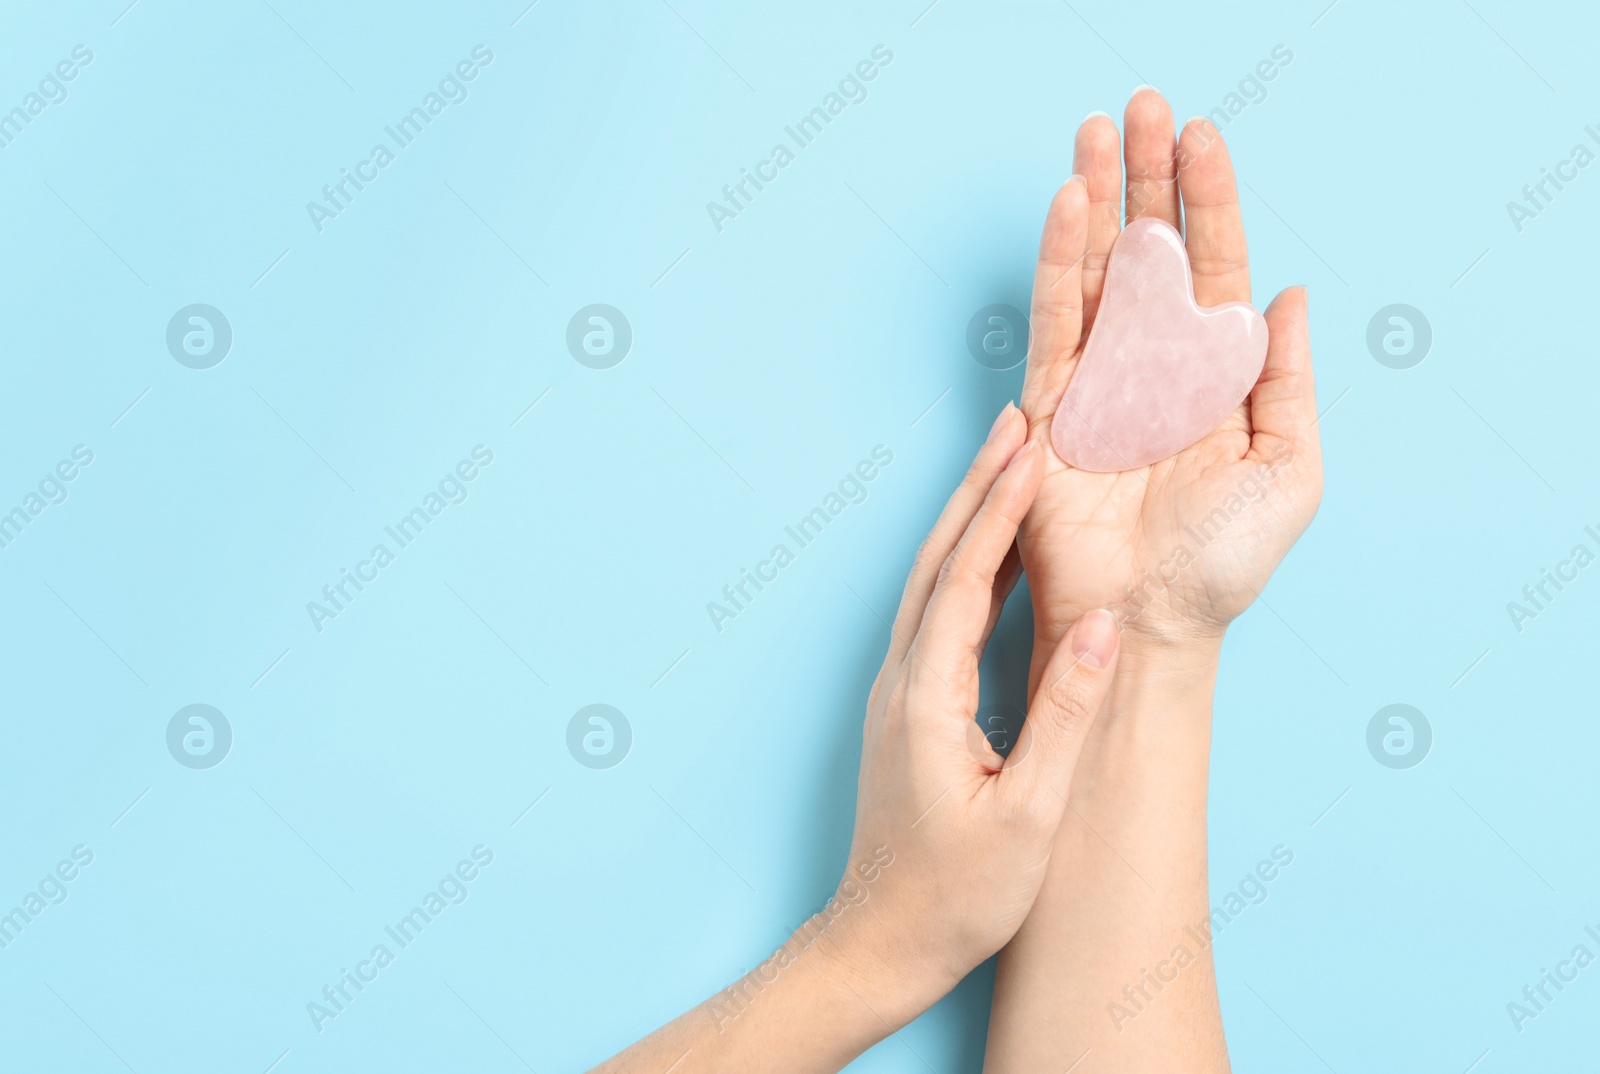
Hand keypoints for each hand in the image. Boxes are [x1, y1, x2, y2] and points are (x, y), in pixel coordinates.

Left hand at [818, 404, 1121, 1020]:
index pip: (966, 578)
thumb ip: (1065, 715)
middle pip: (938, 561)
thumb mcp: (1027, 812)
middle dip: (978, 487)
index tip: (1032, 446)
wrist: (882, 941)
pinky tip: (999, 558)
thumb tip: (1107, 628)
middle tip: (1018, 422)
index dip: (1000, 508)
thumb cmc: (957, 894)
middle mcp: (901, 679)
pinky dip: (967, 569)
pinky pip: (935, 615)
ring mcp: (897, 691)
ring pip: (930, 582)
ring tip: (1011, 465)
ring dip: (968, 520)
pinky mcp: (906, 707)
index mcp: (928, 696)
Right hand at [1016, 89, 1322, 667]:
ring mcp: (1101, 383)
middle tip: (1143, 107)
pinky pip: (1054, 322)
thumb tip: (1288, 293)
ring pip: (1097, 272)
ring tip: (1096, 133)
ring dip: (1097, 201)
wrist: (1150, 622)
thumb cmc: (1223, 563)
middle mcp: (1156, 365)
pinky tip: (1064, 208)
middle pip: (1150, 250)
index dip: (1209, 200)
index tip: (1201, 135)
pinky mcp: (1053, 409)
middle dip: (1148, 178)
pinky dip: (1057, 263)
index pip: (1213, 266)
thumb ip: (1288, 380)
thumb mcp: (1290, 469)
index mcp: (1215, 374)